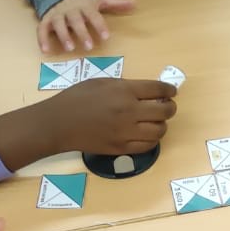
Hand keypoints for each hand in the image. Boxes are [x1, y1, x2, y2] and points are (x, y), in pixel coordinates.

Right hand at [36, 79, 177, 154]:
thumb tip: (146, 92)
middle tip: (166, 106)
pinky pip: (148, 146)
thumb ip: (125, 86)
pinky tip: (146, 134)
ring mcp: (126, 132)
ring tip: (155, 121)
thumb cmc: (76, 98)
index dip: (169, 90)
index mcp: (124, 91)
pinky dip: (152, 139)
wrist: (59, 123)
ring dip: (162, 124)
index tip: (171, 92)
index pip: (158, 89)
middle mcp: (129, 111)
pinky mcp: (121, 148)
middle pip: (165, 111)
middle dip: (169, 107)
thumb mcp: (101, 82)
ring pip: (160, 130)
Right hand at [38, 0, 136, 54]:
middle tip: (89, 46)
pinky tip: (46, 50)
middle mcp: (70, 9)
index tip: (106, 36)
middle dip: (82, 33)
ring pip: (59, 24)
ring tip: (69, 48)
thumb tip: (134, 3)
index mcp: (85, 5)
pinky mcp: (47, 19)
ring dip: (63, 36)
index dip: (99, 25)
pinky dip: (42, 39)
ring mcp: (57, 14)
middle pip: (76, 21)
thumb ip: (116, 3)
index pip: (93, 15)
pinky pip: (42, 29)